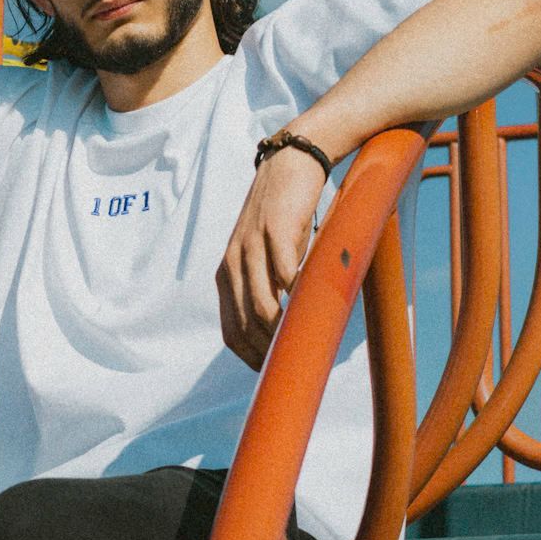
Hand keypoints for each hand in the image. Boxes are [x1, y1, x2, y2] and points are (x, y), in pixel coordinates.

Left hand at [216, 145, 329, 368]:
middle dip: (269, 352)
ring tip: (304, 343)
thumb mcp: (267, 257)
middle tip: (295, 365)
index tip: (272, 372)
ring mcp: (252, 248)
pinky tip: (312, 306)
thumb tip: (283, 331)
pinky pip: (285, 275)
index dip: (250, 356)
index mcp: (228, 274)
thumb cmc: (284, 218)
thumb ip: (267, 289)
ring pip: (262, 306)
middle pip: (246, 325)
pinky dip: (298, 296)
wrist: (291, 167)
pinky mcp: (276, 232)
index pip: (231, 330)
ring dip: (283, 332)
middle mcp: (234, 264)